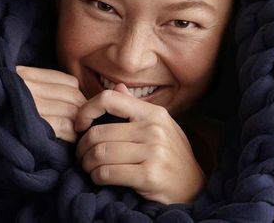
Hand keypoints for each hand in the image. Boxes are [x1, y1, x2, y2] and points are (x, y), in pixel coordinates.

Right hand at [16, 66, 86, 142]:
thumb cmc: (0, 111)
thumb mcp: (14, 88)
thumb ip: (37, 85)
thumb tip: (73, 94)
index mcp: (25, 74)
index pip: (68, 81)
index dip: (78, 96)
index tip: (78, 107)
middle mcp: (29, 87)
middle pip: (73, 95)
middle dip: (83, 110)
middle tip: (83, 122)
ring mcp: (32, 105)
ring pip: (71, 110)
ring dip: (79, 123)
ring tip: (77, 131)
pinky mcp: (34, 125)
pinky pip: (64, 125)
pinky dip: (72, 133)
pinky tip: (70, 138)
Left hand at [75, 84, 204, 203]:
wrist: (194, 187)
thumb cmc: (170, 155)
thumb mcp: (159, 126)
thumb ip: (135, 108)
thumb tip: (117, 86)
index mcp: (153, 113)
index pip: (109, 98)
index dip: (86, 110)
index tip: (80, 125)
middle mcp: (154, 129)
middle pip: (98, 132)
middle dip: (82, 146)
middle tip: (81, 155)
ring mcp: (153, 152)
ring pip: (100, 153)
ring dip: (87, 163)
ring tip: (89, 167)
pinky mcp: (149, 176)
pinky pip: (107, 173)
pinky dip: (96, 177)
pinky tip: (99, 178)